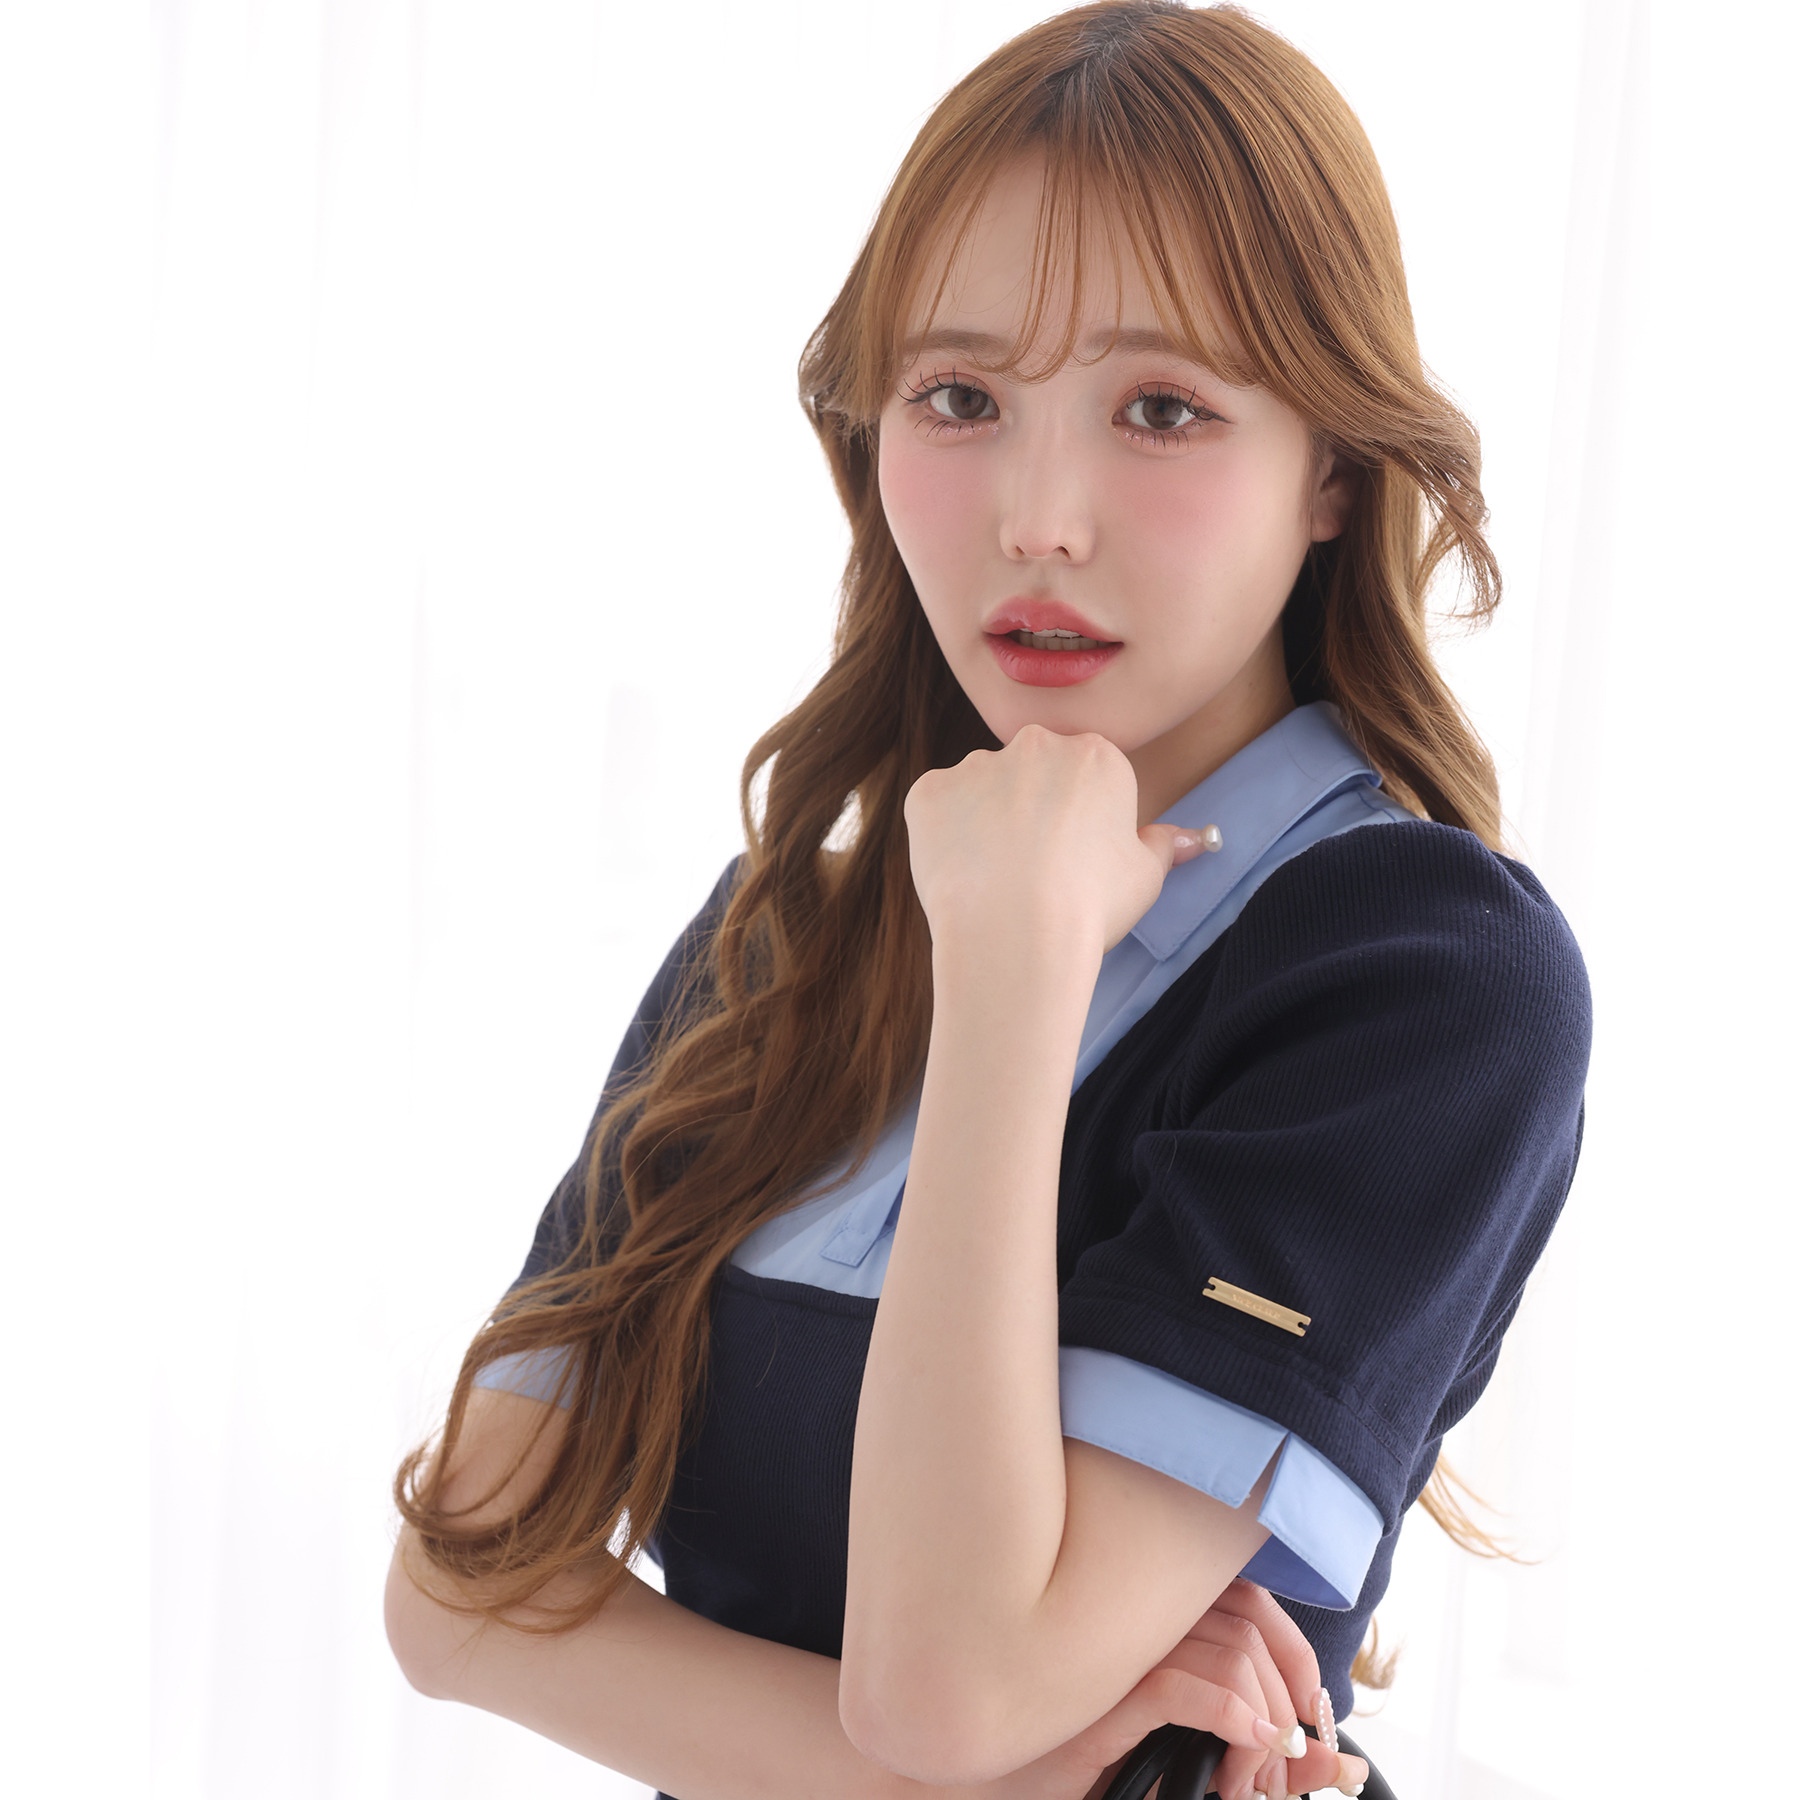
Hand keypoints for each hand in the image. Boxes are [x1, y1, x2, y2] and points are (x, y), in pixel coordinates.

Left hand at [903, 725, 1217, 958]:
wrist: (1015, 935)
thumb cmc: (1088, 907)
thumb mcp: (1145, 877)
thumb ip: (1163, 846)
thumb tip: (1193, 838)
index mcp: (1096, 756)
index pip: (1085, 777)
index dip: (1079, 824)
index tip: (1074, 860)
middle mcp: (1035, 745)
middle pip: (1032, 773)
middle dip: (1031, 812)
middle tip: (1032, 871)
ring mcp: (977, 764)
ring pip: (981, 789)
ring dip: (985, 823)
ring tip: (995, 881)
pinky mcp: (929, 790)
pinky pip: (936, 808)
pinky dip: (943, 837)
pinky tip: (962, 876)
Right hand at [958, 1582, 1368, 1799]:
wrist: (987, 1779)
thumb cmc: (1082, 1760)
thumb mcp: (1192, 1761)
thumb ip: (1264, 1758)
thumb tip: (1343, 1765)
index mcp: (1156, 1615)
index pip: (1252, 1599)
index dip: (1298, 1657)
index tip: (1310, 1719)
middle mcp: (1139, 1616)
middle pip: (1250, 1626)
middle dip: (1287, 1701)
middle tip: (1278, 1766)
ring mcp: (1118, 1648)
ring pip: (1229, 1655)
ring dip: (1261, 1725)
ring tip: (1245, 1779)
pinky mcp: (1099, 1693)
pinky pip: (1183, 1685)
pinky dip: (1231, 1713)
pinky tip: (1241, 1746)